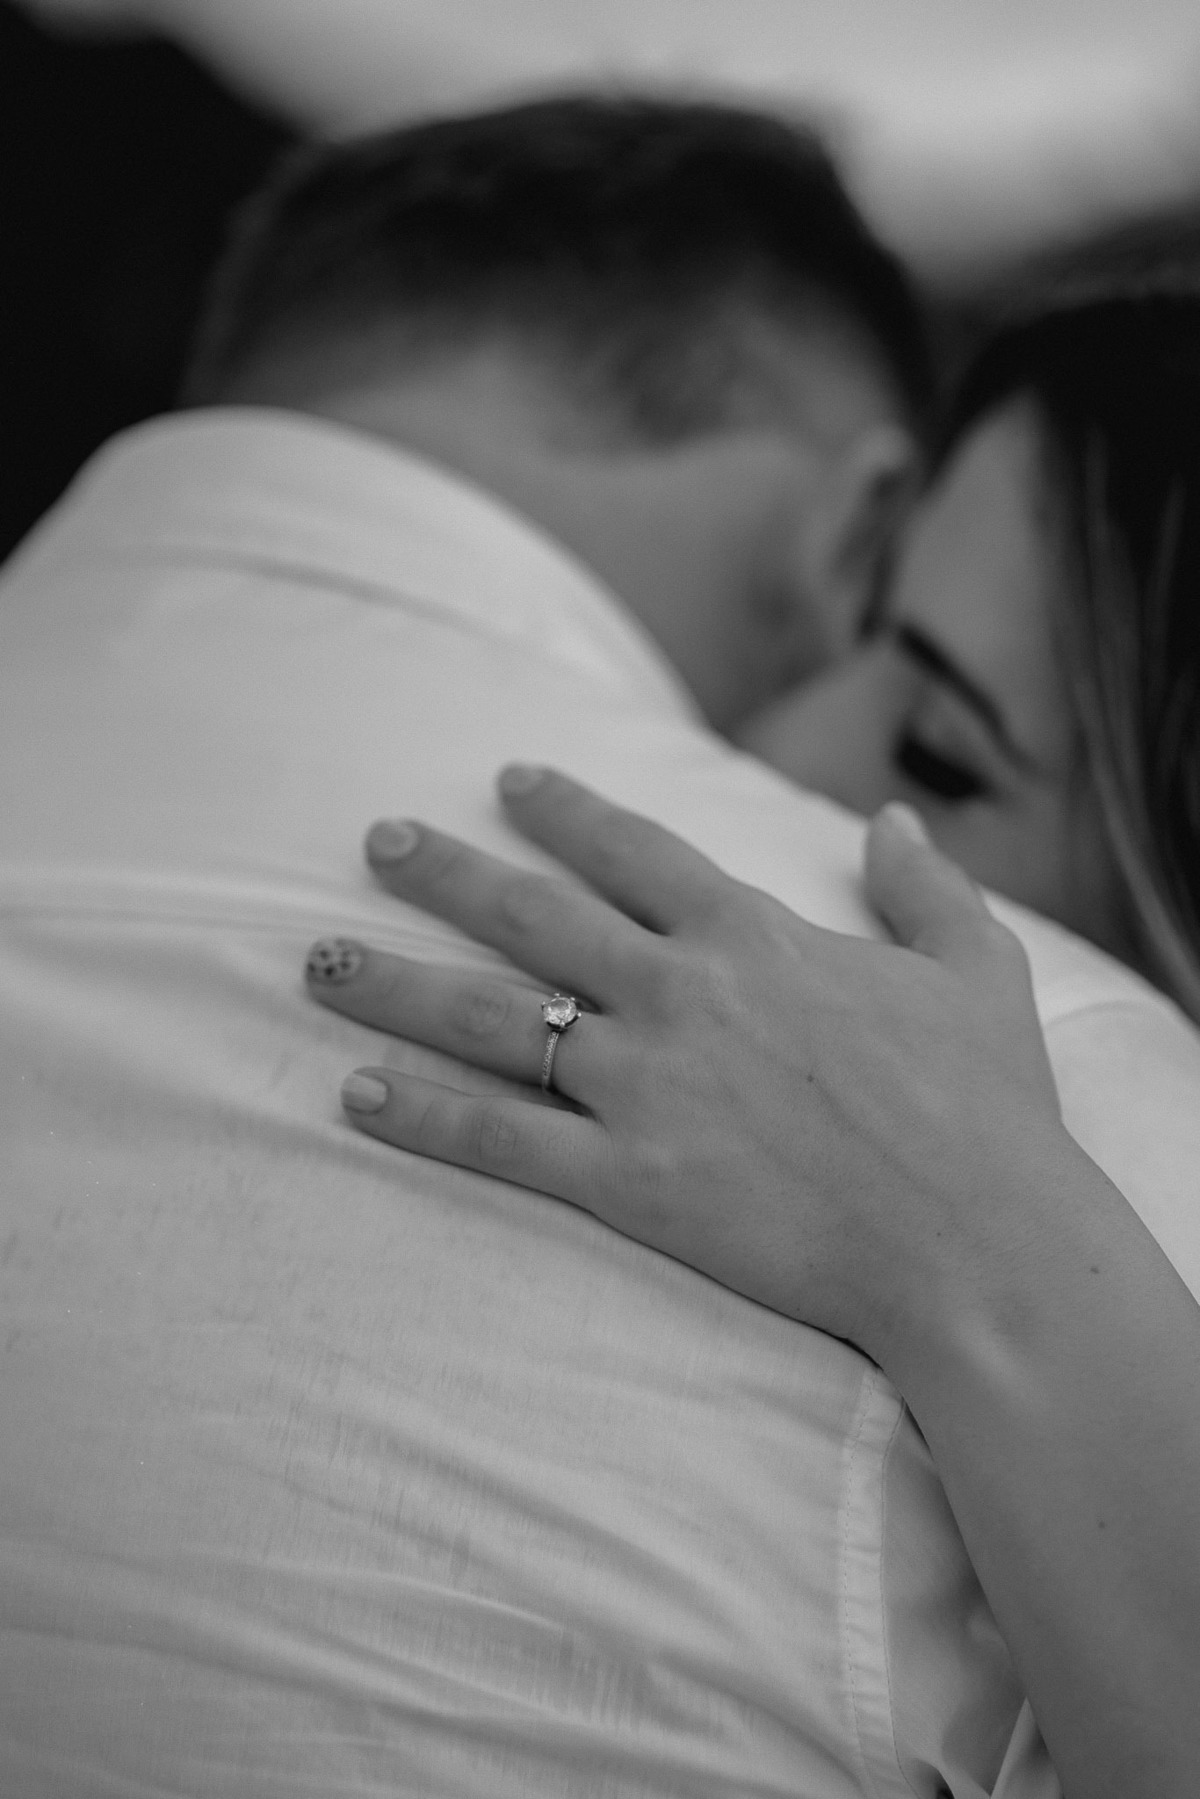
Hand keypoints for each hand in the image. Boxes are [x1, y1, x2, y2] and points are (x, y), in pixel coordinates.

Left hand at [306, 766, 1063, 1360]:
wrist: (977, 1242)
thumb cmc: (987, 1107)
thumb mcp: (978, 971)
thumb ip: (926, 888)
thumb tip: (893, 821)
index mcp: (753, 936)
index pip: (634, 848)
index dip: (563, 807)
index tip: (507, 781)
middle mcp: (680, 994)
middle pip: (533, 915)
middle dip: (445, 872)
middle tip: (377, 841)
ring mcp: (646, 1086)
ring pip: (491, 1018)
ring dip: (397, 986)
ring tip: (317, 960)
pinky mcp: (629, 1181)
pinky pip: (500, 1141)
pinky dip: (421, 1116)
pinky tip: (355, 1093)